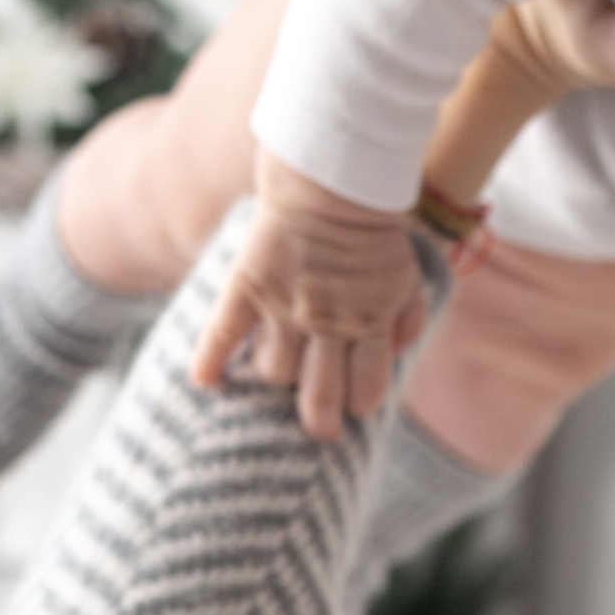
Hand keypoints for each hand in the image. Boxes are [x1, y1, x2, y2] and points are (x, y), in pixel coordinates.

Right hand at [189, 154, 429, 442]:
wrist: (332, 183)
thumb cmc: (374, 234)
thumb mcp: (407, 278)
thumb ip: (409, 319)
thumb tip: (395, 354)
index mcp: (369, 323)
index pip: (367, 386)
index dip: (362, 402)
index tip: (355, 407)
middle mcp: (326, 323)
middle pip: (320, 394)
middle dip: (321, 420)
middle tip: (321, 431)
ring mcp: (284, 307)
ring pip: (275, 370)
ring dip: (279, 378)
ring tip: (282, 374)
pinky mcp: (248, 286)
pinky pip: (223, 331)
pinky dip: (211, 359)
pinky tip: (205, 383)